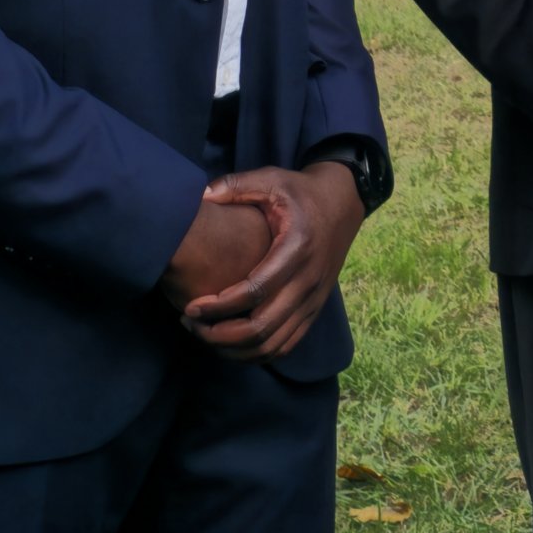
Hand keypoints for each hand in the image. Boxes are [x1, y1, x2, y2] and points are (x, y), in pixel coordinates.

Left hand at [175, 163, 365, 361]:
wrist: (342, 204)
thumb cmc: (300, 192)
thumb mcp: (271, 179)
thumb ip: (235, 186)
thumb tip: (200, 197)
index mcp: (297, 248)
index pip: (256, 290)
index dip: (221, 305)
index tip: (191, 306)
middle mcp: (308, 280)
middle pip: (263, 327)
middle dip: (220, 334)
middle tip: (190, 324)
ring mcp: (313, 300)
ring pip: (273, 344)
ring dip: (235, 349)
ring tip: (204, 335)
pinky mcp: (314, 310)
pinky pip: (285, 345)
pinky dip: (256, 353)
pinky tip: (229, 343)